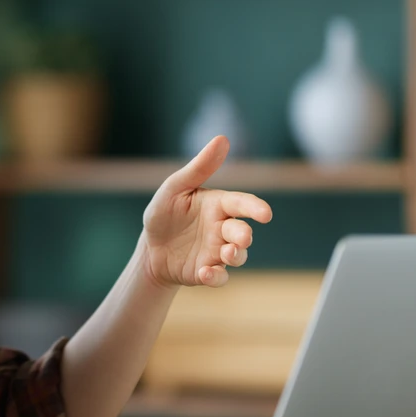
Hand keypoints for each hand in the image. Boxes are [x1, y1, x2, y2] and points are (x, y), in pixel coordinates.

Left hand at [141, 135, 272, 288]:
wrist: (150, 248)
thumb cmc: (164, 213)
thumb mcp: (175, 188)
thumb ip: (199, 168)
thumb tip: (222, 139)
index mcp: (218, 205)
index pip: (241, 203)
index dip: (254, 208)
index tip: (265, 214)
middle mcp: (222, 228)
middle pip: (242, 232)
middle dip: (244, 235)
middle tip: (240, 238)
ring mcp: (217, 252)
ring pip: (238, 255)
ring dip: (236, 256)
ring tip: (226, 255)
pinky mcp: (208, 272)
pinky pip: (220, 277)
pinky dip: (216, 277)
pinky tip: (205, 273)